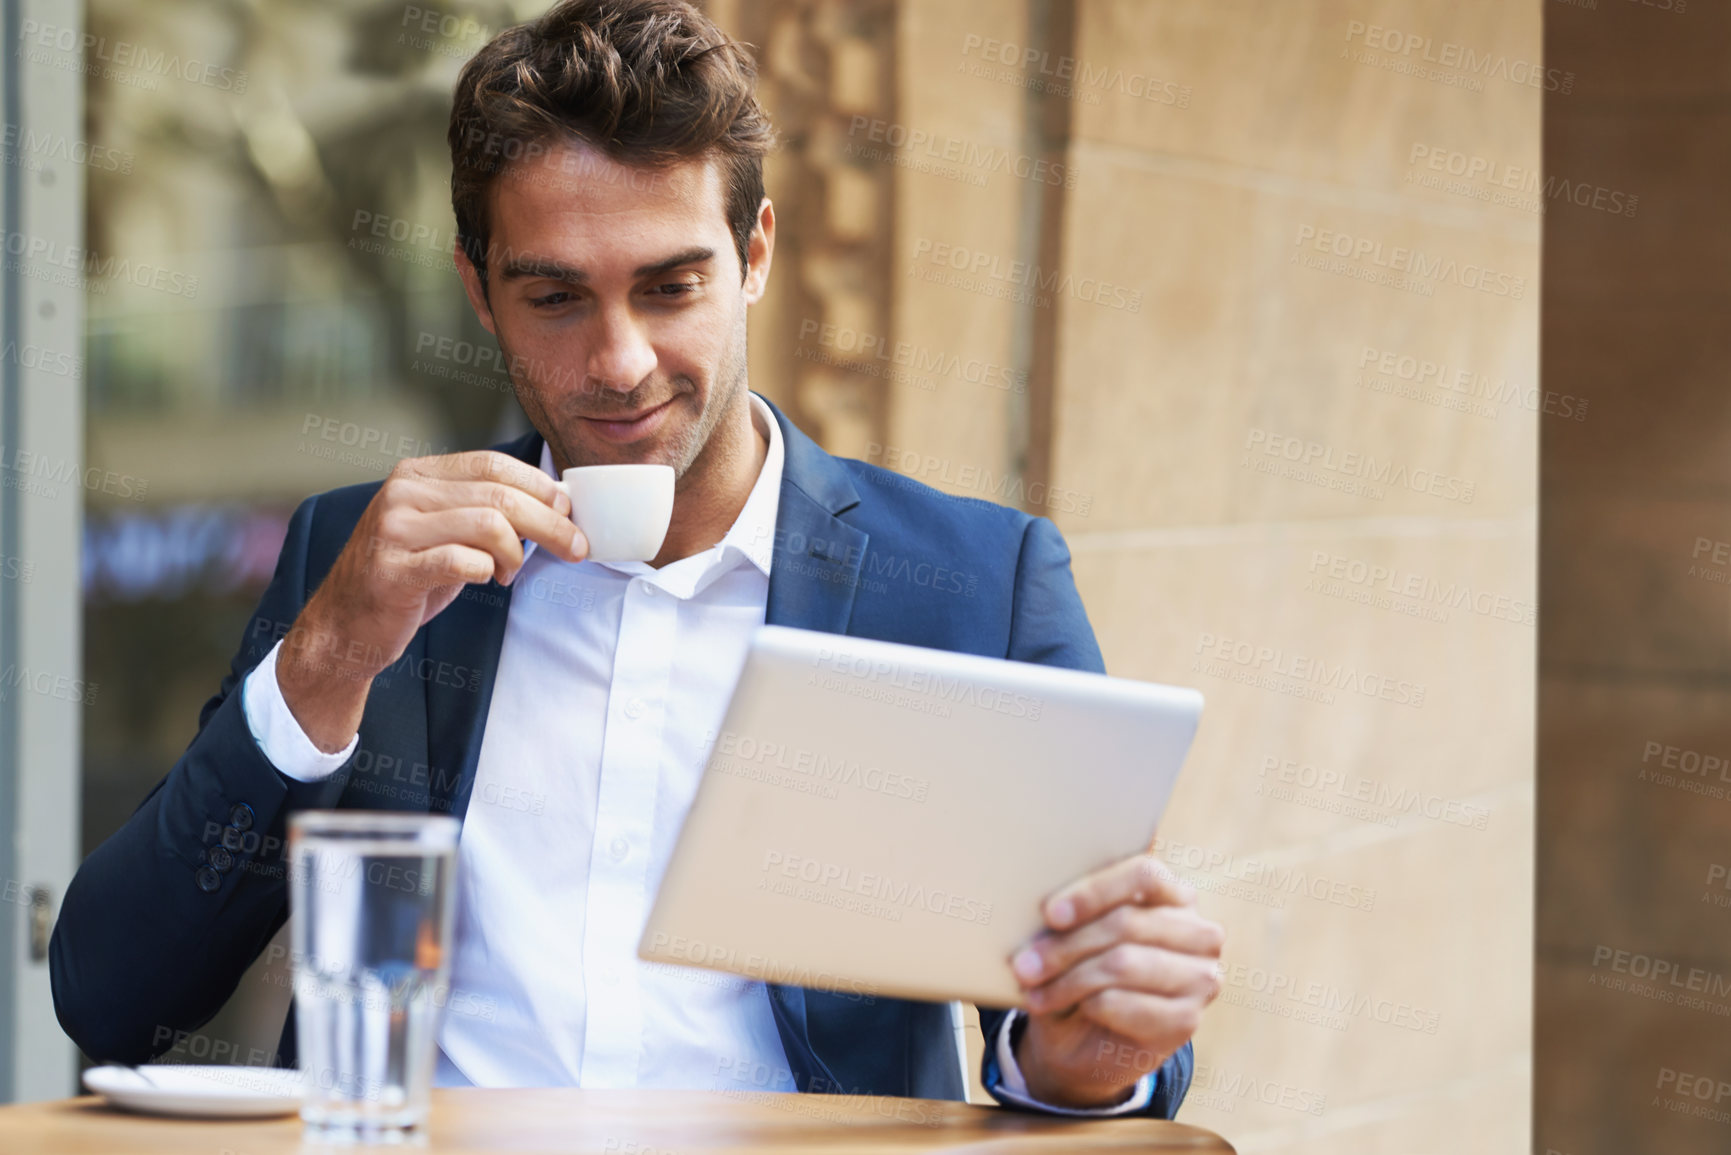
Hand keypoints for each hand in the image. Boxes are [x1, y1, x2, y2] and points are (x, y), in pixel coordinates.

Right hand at [277, 451, 585, 751]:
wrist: (344, 625)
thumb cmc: (405, 578)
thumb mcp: (442, 531)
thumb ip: (482, 511)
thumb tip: (553, 506)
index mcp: (418, 475)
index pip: (494, 464)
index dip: (541, 486)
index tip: (570, 512)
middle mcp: (403, 493)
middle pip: (500, 495)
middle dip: (551, 523)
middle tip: (575, 548)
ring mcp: (394, 530)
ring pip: (488, 525)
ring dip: (516, 553)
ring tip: (510, 573)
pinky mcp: (393, 570)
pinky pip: (461, 561)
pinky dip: (487, 570)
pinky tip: (487, 578)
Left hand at [1007, 853, 1223, 1109]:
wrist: (1086, 1038)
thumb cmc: (1079, 968)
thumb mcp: (1074, 933)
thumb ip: (1072, 911)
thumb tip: (1043, 908)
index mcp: (1174, 894)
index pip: (1145, 874)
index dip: (1095, 891)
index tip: (1051, 914)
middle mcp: (1198, 931)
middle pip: (1126, 923)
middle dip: (1066, 945)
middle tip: (1024, 964)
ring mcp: (1200, 977)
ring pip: (1123, 963)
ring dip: (1069, 979)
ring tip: (1033, 988)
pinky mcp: (1187, 1020)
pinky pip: (1125, 1003)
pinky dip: (1085, 1004)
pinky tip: (1061, 1006)